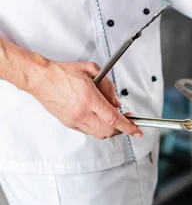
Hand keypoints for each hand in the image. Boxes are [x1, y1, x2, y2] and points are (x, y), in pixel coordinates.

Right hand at [26, 60, 142, 138]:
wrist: (39, 78)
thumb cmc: (62, 72)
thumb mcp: (91, 70)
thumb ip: (108, 86)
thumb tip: (117, 102)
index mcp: (89, 99)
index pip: (114, 118)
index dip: (129, 127)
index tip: (138, 131)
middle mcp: (82, 112)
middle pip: (109, 130)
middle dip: (122, 128)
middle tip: (128, 120)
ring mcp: (74, 120)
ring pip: (100, 134)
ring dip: (111, 129)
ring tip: (114, 119)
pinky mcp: (68, 123)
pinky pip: (88, 132)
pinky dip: (98, 129)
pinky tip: (100, 119)